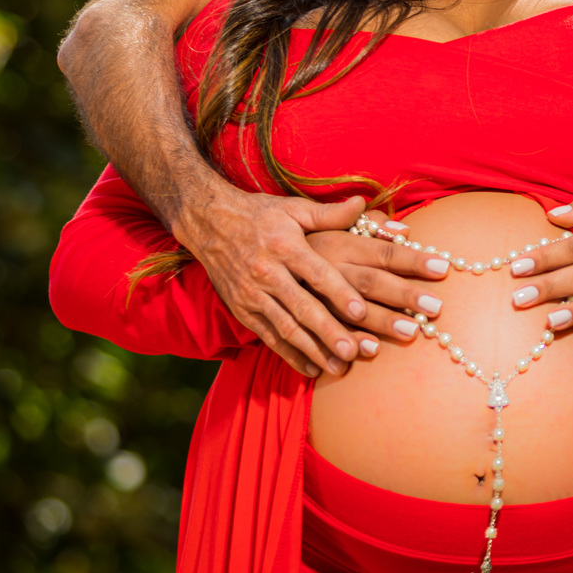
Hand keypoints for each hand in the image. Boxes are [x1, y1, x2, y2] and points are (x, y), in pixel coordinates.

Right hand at [173, 184, 450, 378]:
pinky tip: (311, 369)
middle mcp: (267, 273)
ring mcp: (252, 294)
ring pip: (286, 328)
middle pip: (302, 307)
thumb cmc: (260, 214)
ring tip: (338, 368)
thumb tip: (363, 203)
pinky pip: (268, 337)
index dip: (339, 293)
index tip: (361, 311)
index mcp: (285, 246)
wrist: (209, 221)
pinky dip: (289, 355)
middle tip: (353, 352)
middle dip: (328, 331)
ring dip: (312, 350)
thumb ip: (330, 213)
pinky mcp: (242, 310)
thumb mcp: (294, 208)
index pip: (316, 273)